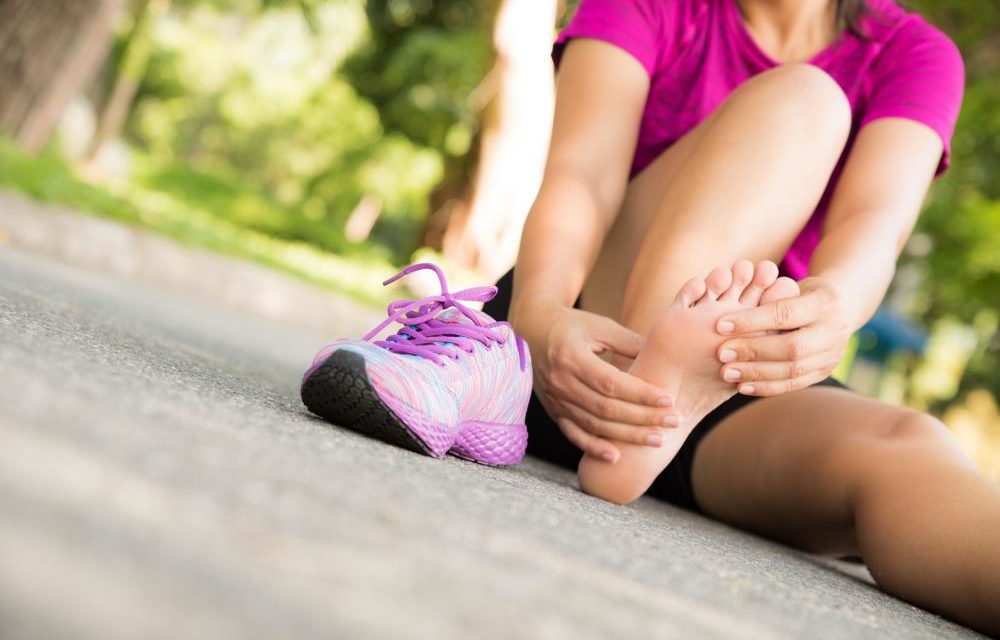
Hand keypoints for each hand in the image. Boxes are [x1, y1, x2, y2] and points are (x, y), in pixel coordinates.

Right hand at [514, 299, 678, 462]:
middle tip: (673, 421)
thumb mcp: (599, 325)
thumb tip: (663, 358)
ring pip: (594, 425)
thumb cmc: (572, 325)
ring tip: (657, 439)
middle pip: (606, 408)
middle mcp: (561, 382)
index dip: (641, 394)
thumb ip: (629, 342)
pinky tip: (616, 457)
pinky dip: (594, 448)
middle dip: (643, 418)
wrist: (532, 330)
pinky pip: (575, 434)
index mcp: (571, 357)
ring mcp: (556, 400)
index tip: (668, 400)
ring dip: (627, 436)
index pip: (611, 383)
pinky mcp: (555, 411)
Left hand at [713, 277, 850, 395]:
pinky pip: (794, 384)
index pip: (785, 313)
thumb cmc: (800, 292)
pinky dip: (766, 387)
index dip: (751, 321)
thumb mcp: (788, 285)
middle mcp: (833, 330)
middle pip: (792, 347)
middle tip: (721, 353)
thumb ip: (767, 296)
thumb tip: (731, 311)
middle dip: (753, 351)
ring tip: (727, 372)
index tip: (720, 325)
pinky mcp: (824, 372)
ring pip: (793, 371)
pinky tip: (742, 386)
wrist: (840, 306)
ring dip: (756, 374)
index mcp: (824, 302)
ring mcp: (832, 355)